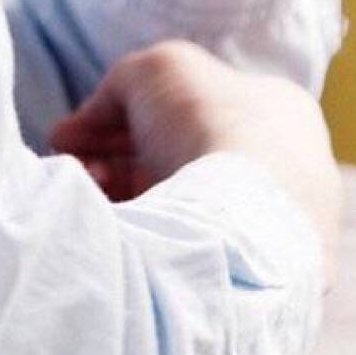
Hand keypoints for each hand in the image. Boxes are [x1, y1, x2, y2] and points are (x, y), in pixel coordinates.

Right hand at [46, 39, 341, 286]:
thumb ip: (121, 87)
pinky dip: (144, 244)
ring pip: (177, 212)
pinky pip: (186, 258)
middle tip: (71, 166)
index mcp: (281, 114)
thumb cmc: (207, 124)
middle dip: (113, 161)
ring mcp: (272, 232)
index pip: (189, 111)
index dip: (122, 118)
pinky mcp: (254, 283)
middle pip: (175, 161)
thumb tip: (87, 125)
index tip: (70, 134)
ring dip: (121, 200)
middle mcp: (286, 172)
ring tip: (84, 197)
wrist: (241, 219)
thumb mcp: (153, 71)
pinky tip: (108, 237)